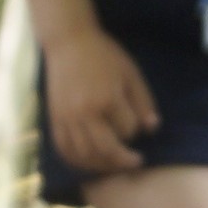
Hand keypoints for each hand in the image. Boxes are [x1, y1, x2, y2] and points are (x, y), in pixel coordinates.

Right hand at [42, 25, 160, 179]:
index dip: (134, 130)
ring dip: (102, 165)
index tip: (135, 123)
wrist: (68, 42)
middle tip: (135, 162)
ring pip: (85, 155)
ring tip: (114, 164)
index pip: (127, 130)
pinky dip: (78, 161)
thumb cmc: (103, 55)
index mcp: (106, 98)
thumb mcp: (130, 73)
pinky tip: (90, 161)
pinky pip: (65, 150)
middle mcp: (85, 112)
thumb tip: (152, 129)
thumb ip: (143, 102)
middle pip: (106, 150)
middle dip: (123, 159)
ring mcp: (67, 118)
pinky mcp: (55, 120)